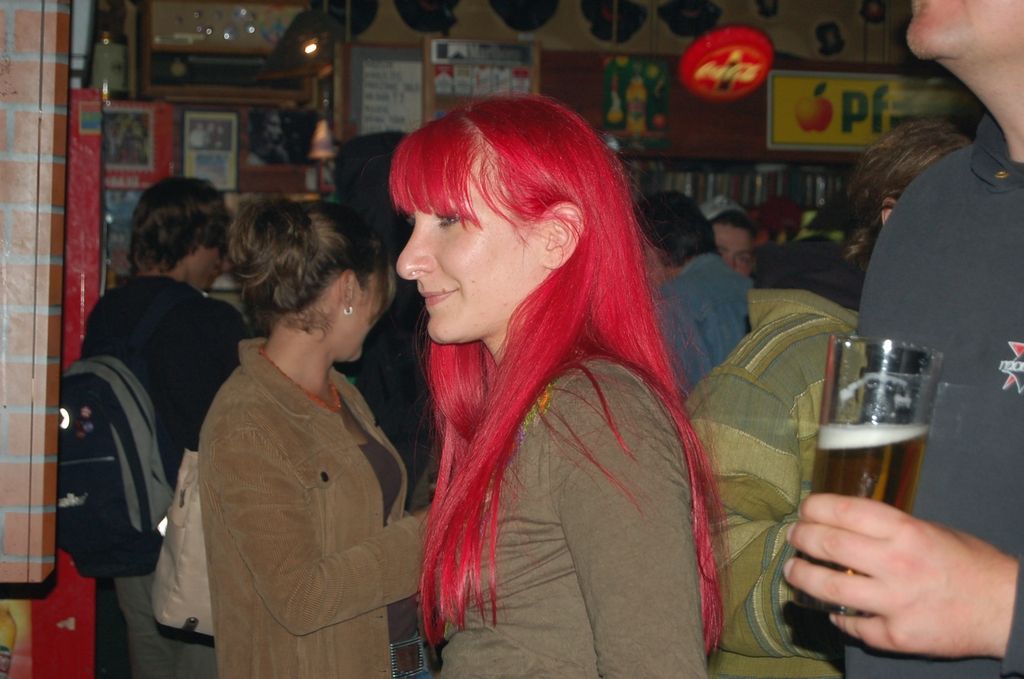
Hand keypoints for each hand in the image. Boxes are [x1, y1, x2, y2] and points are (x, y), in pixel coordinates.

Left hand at [784, 493, 1018, 659]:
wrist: (1004, 608)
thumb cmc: (967, 563)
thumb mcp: (929, 530)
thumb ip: (887, 528)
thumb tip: (841, 523)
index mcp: (905, 530)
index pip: (843, 511)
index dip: (814, 508)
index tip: (804, 510)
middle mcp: (896, 563)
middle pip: (828, 545)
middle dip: (801, 538)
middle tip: (793, 538)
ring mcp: (894, 602)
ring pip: (828, 588)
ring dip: (802, 577)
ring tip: (793, 571)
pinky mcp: (896, 636)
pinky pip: (852, 625)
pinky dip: (838, 616)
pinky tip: (832, 609)